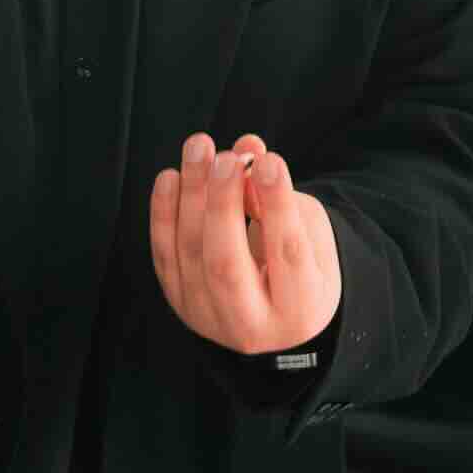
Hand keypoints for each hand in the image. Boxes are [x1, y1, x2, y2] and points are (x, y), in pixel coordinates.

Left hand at [150, 132, 340, 354]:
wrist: (273, 319)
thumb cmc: (299, 266)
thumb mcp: (309, 234)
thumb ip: (281, 197)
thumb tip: (246, 153)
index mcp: (300, 310)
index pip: (287, 253)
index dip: (276, 204)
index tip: (268, 161)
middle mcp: (251, 323)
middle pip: (226, 262)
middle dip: (223, 203)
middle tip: (227, 159)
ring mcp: (207, 316)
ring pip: (190, 253)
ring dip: (191, 194)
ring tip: (199, 149)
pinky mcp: (179, 301)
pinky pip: (164, 253)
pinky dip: (163, 211)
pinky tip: (170, 176)